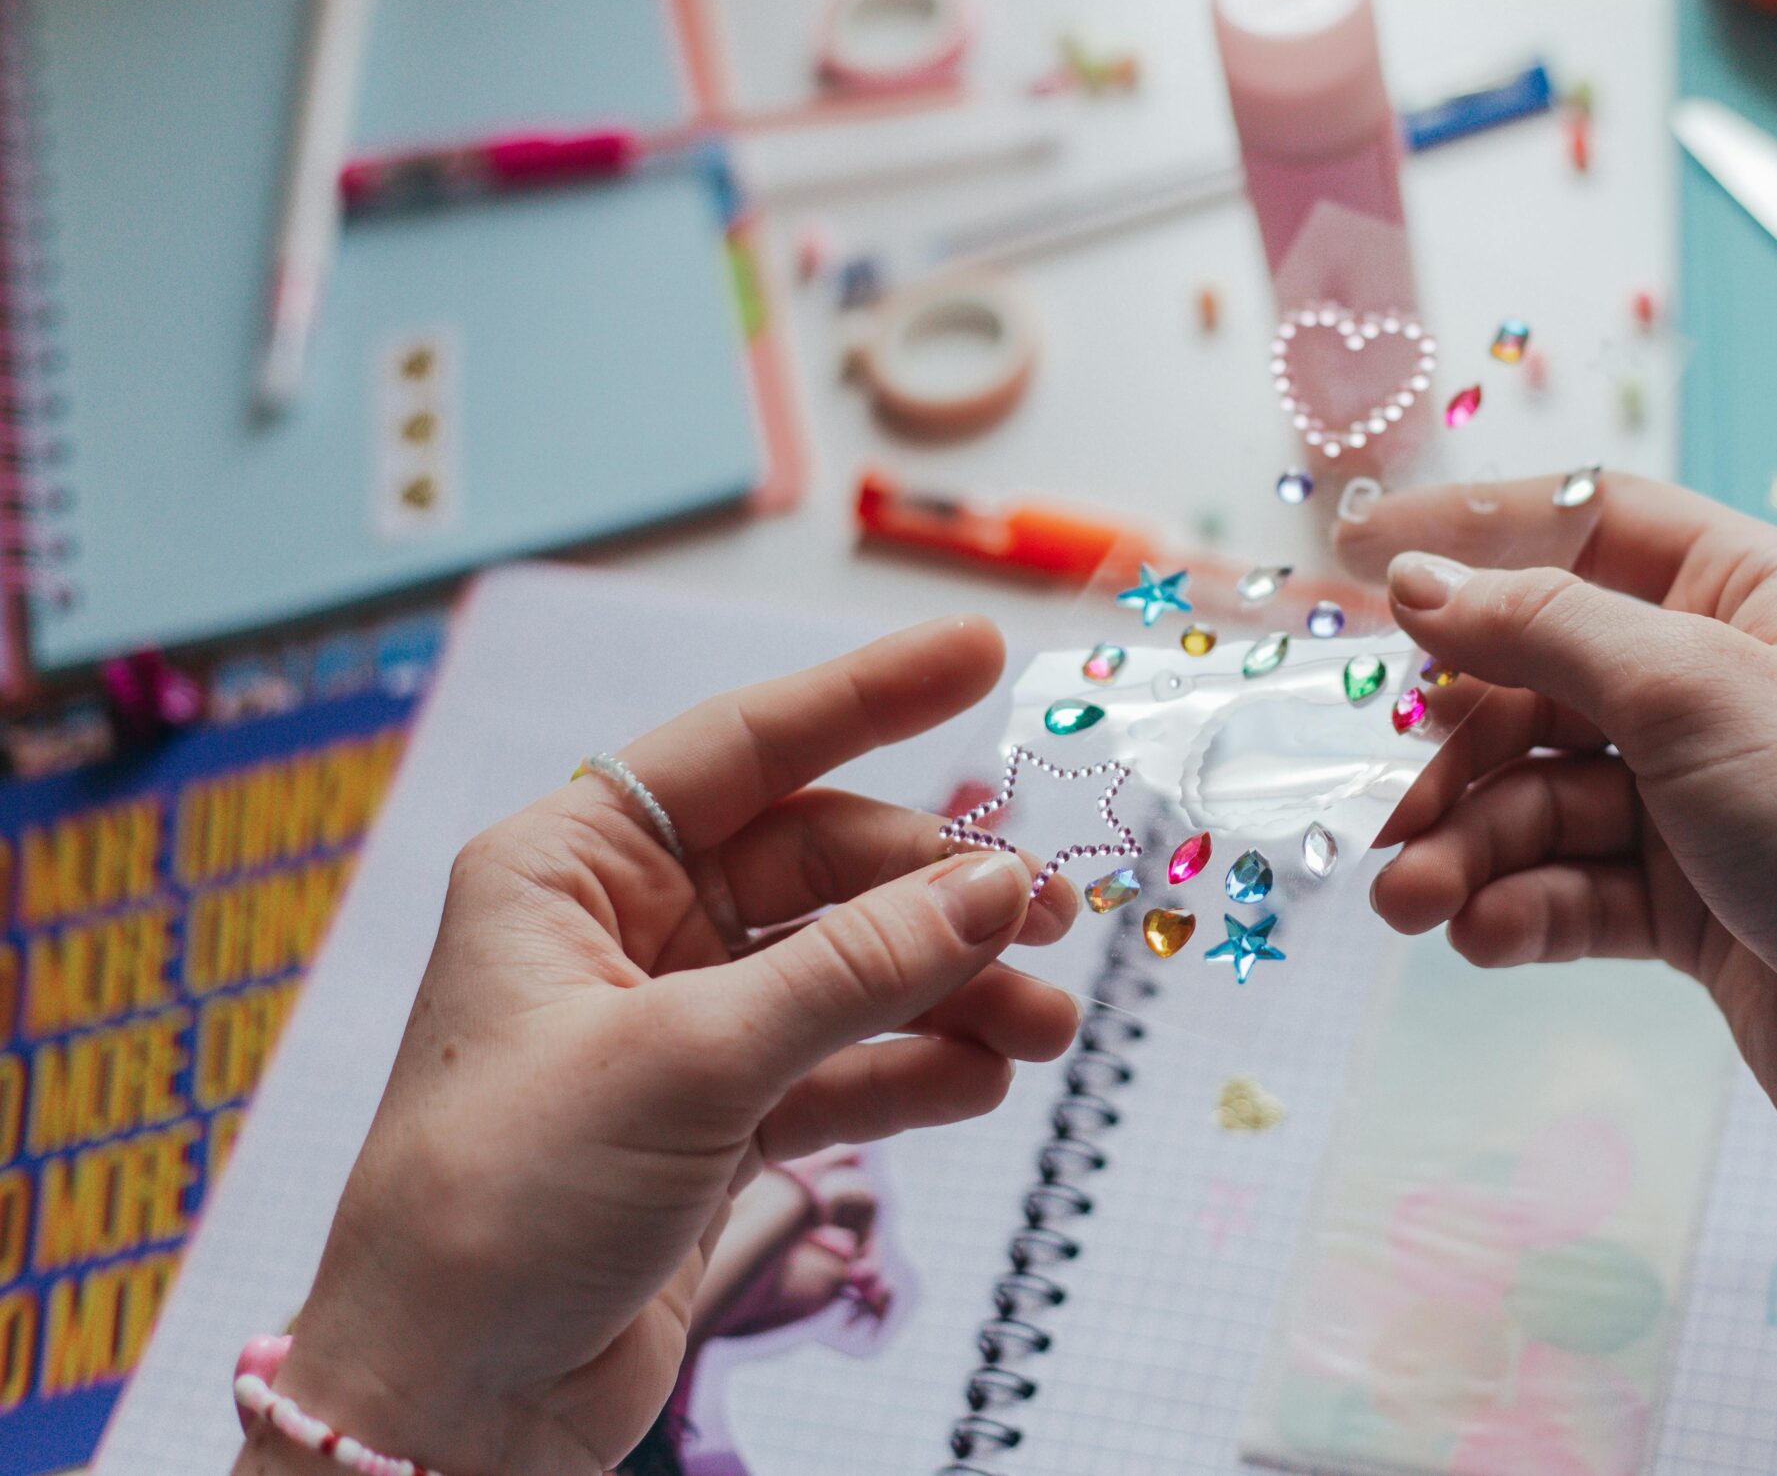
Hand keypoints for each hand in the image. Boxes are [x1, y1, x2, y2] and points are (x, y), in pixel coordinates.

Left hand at [244, 617, 1080, 1475]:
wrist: (451, 1410)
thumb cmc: (499, 1209)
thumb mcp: (687, 1062)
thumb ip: (855, 969)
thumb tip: (995, 887)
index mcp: (571, 868)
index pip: (743, 747)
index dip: (868, 697)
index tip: (978, 655)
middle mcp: (625, 931)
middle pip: (822, 866)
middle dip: (938, 889)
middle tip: (1047, 911)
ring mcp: (678, 1026)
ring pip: (849, 969)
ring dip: (952, 990)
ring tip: (1045, 1025)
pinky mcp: (716, 1119)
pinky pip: (844, 1062)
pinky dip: (916, 1069)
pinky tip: (982, 1079)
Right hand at [1339, 475, 1776, 1166]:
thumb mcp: (1691, 692)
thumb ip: (1540, 629)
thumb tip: (1415, 583)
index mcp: (1750, 593)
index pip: (1587, 529)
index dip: (1473, 538)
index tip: (1356, 558)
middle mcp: (1721, 684)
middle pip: (1539, 680)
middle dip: (1458, 750)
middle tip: (1391, 810)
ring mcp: (1701, 798)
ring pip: (1540, 796)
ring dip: (1469, 846)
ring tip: (1414, 901)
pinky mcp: (1686, 904)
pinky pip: (1568, 884)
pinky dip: (1519, 906)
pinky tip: (1485, 936)